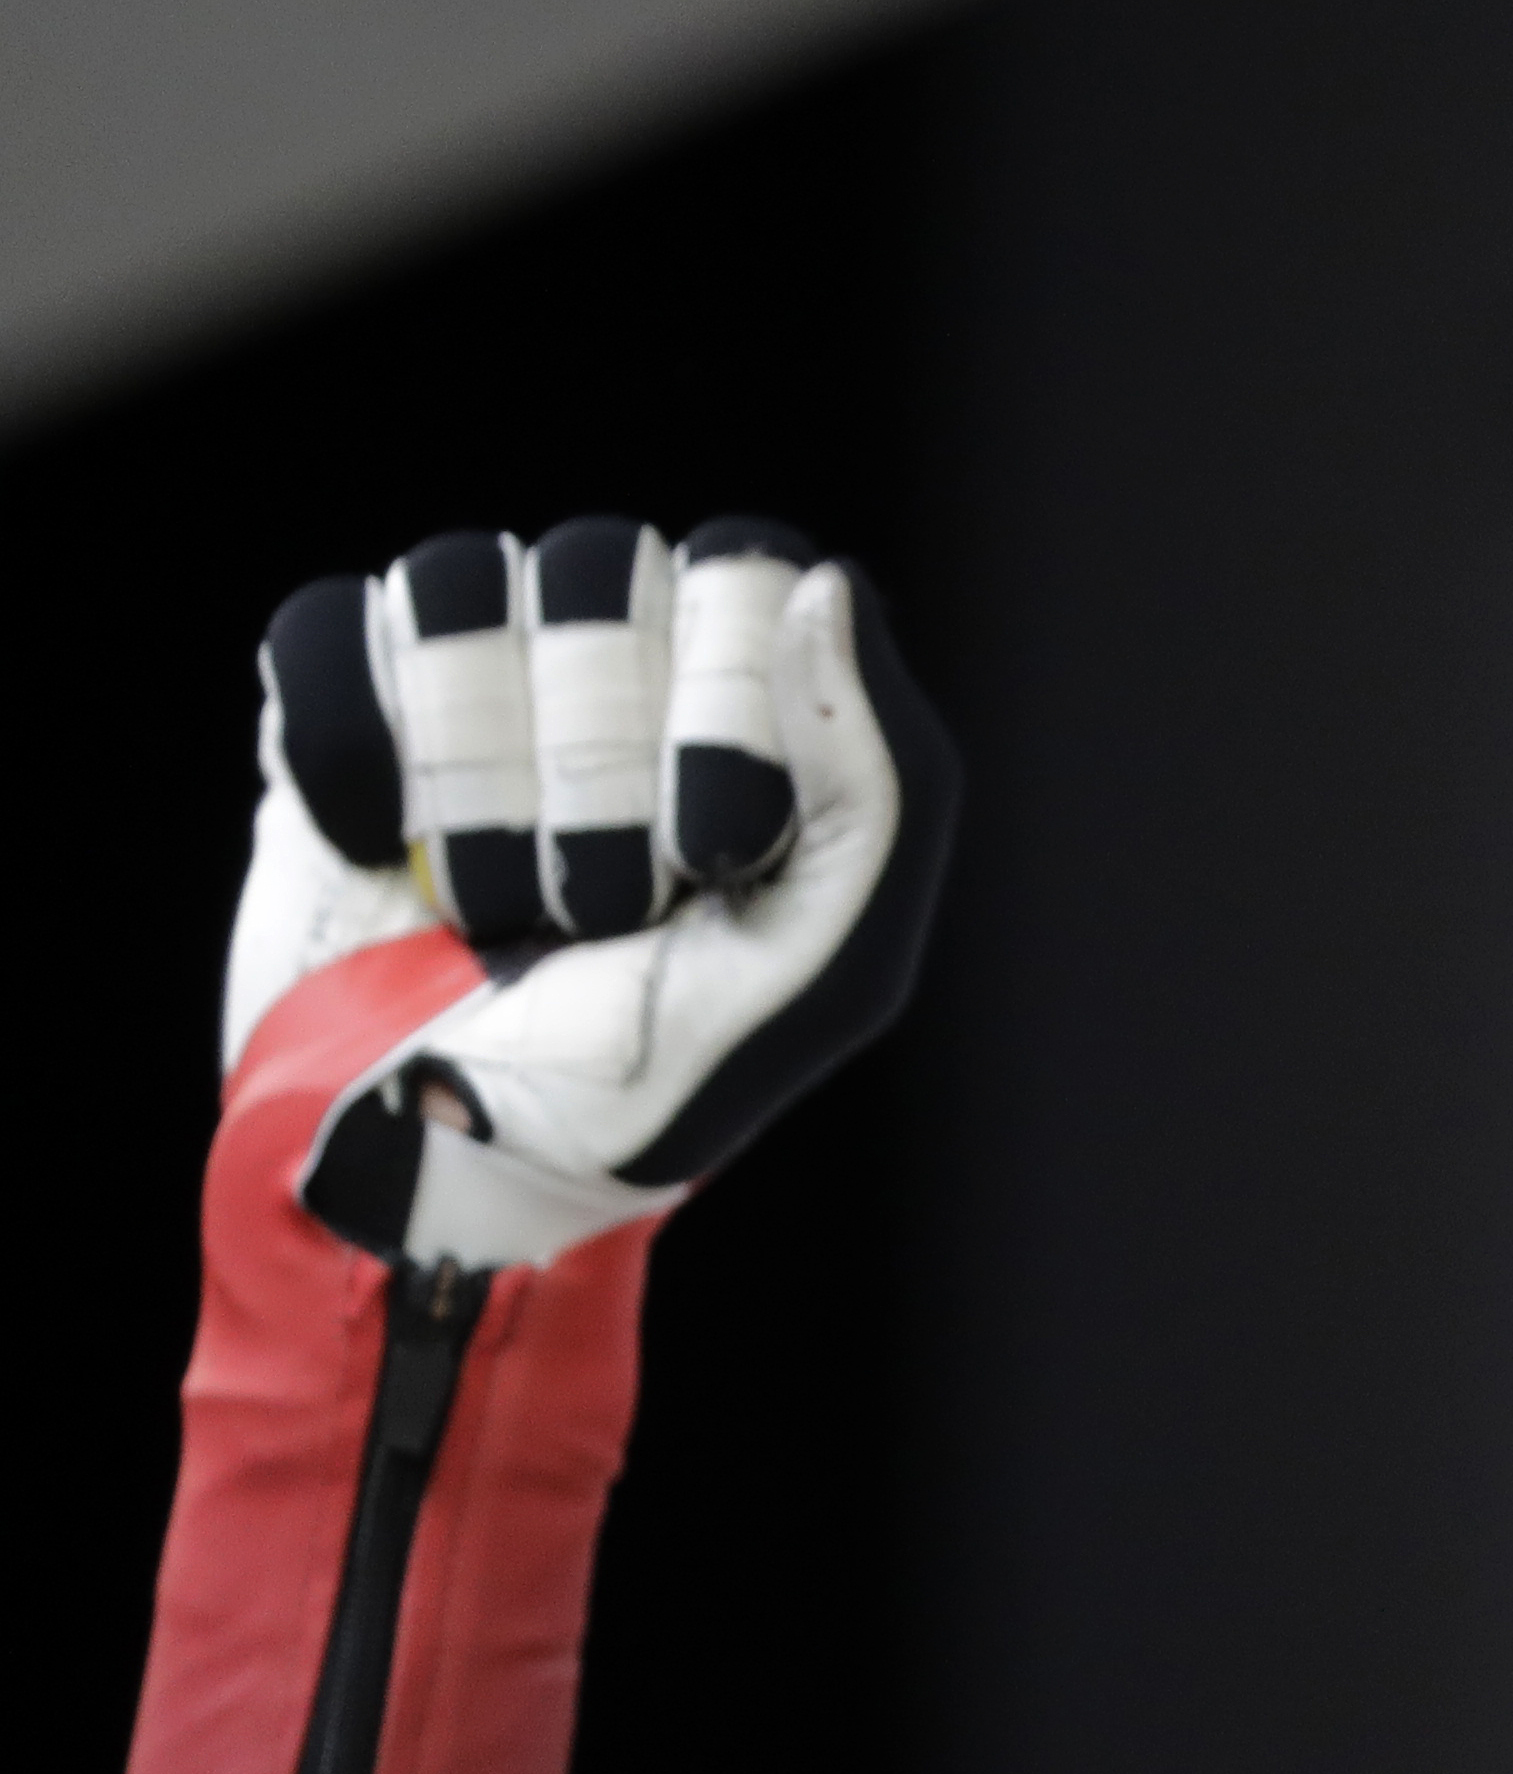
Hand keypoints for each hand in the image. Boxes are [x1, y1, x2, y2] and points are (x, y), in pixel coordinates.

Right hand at [228, 515, 957, 1266]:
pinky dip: (353, 752)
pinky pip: (332, 627)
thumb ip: (882, 789)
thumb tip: (827, 588)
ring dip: (481, 776)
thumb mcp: (825, 971)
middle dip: (602, 769)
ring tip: (501, 903)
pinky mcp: (337, 710)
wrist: (446, 1168)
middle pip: (606, 566)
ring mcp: (477, 674)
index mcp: (759, 701)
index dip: (723, 716)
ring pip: (463, 581)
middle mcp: (624, 655)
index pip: (748, 570)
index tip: (711, 866)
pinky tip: (378, 853)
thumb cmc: (656, 1081)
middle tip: (602, 910)